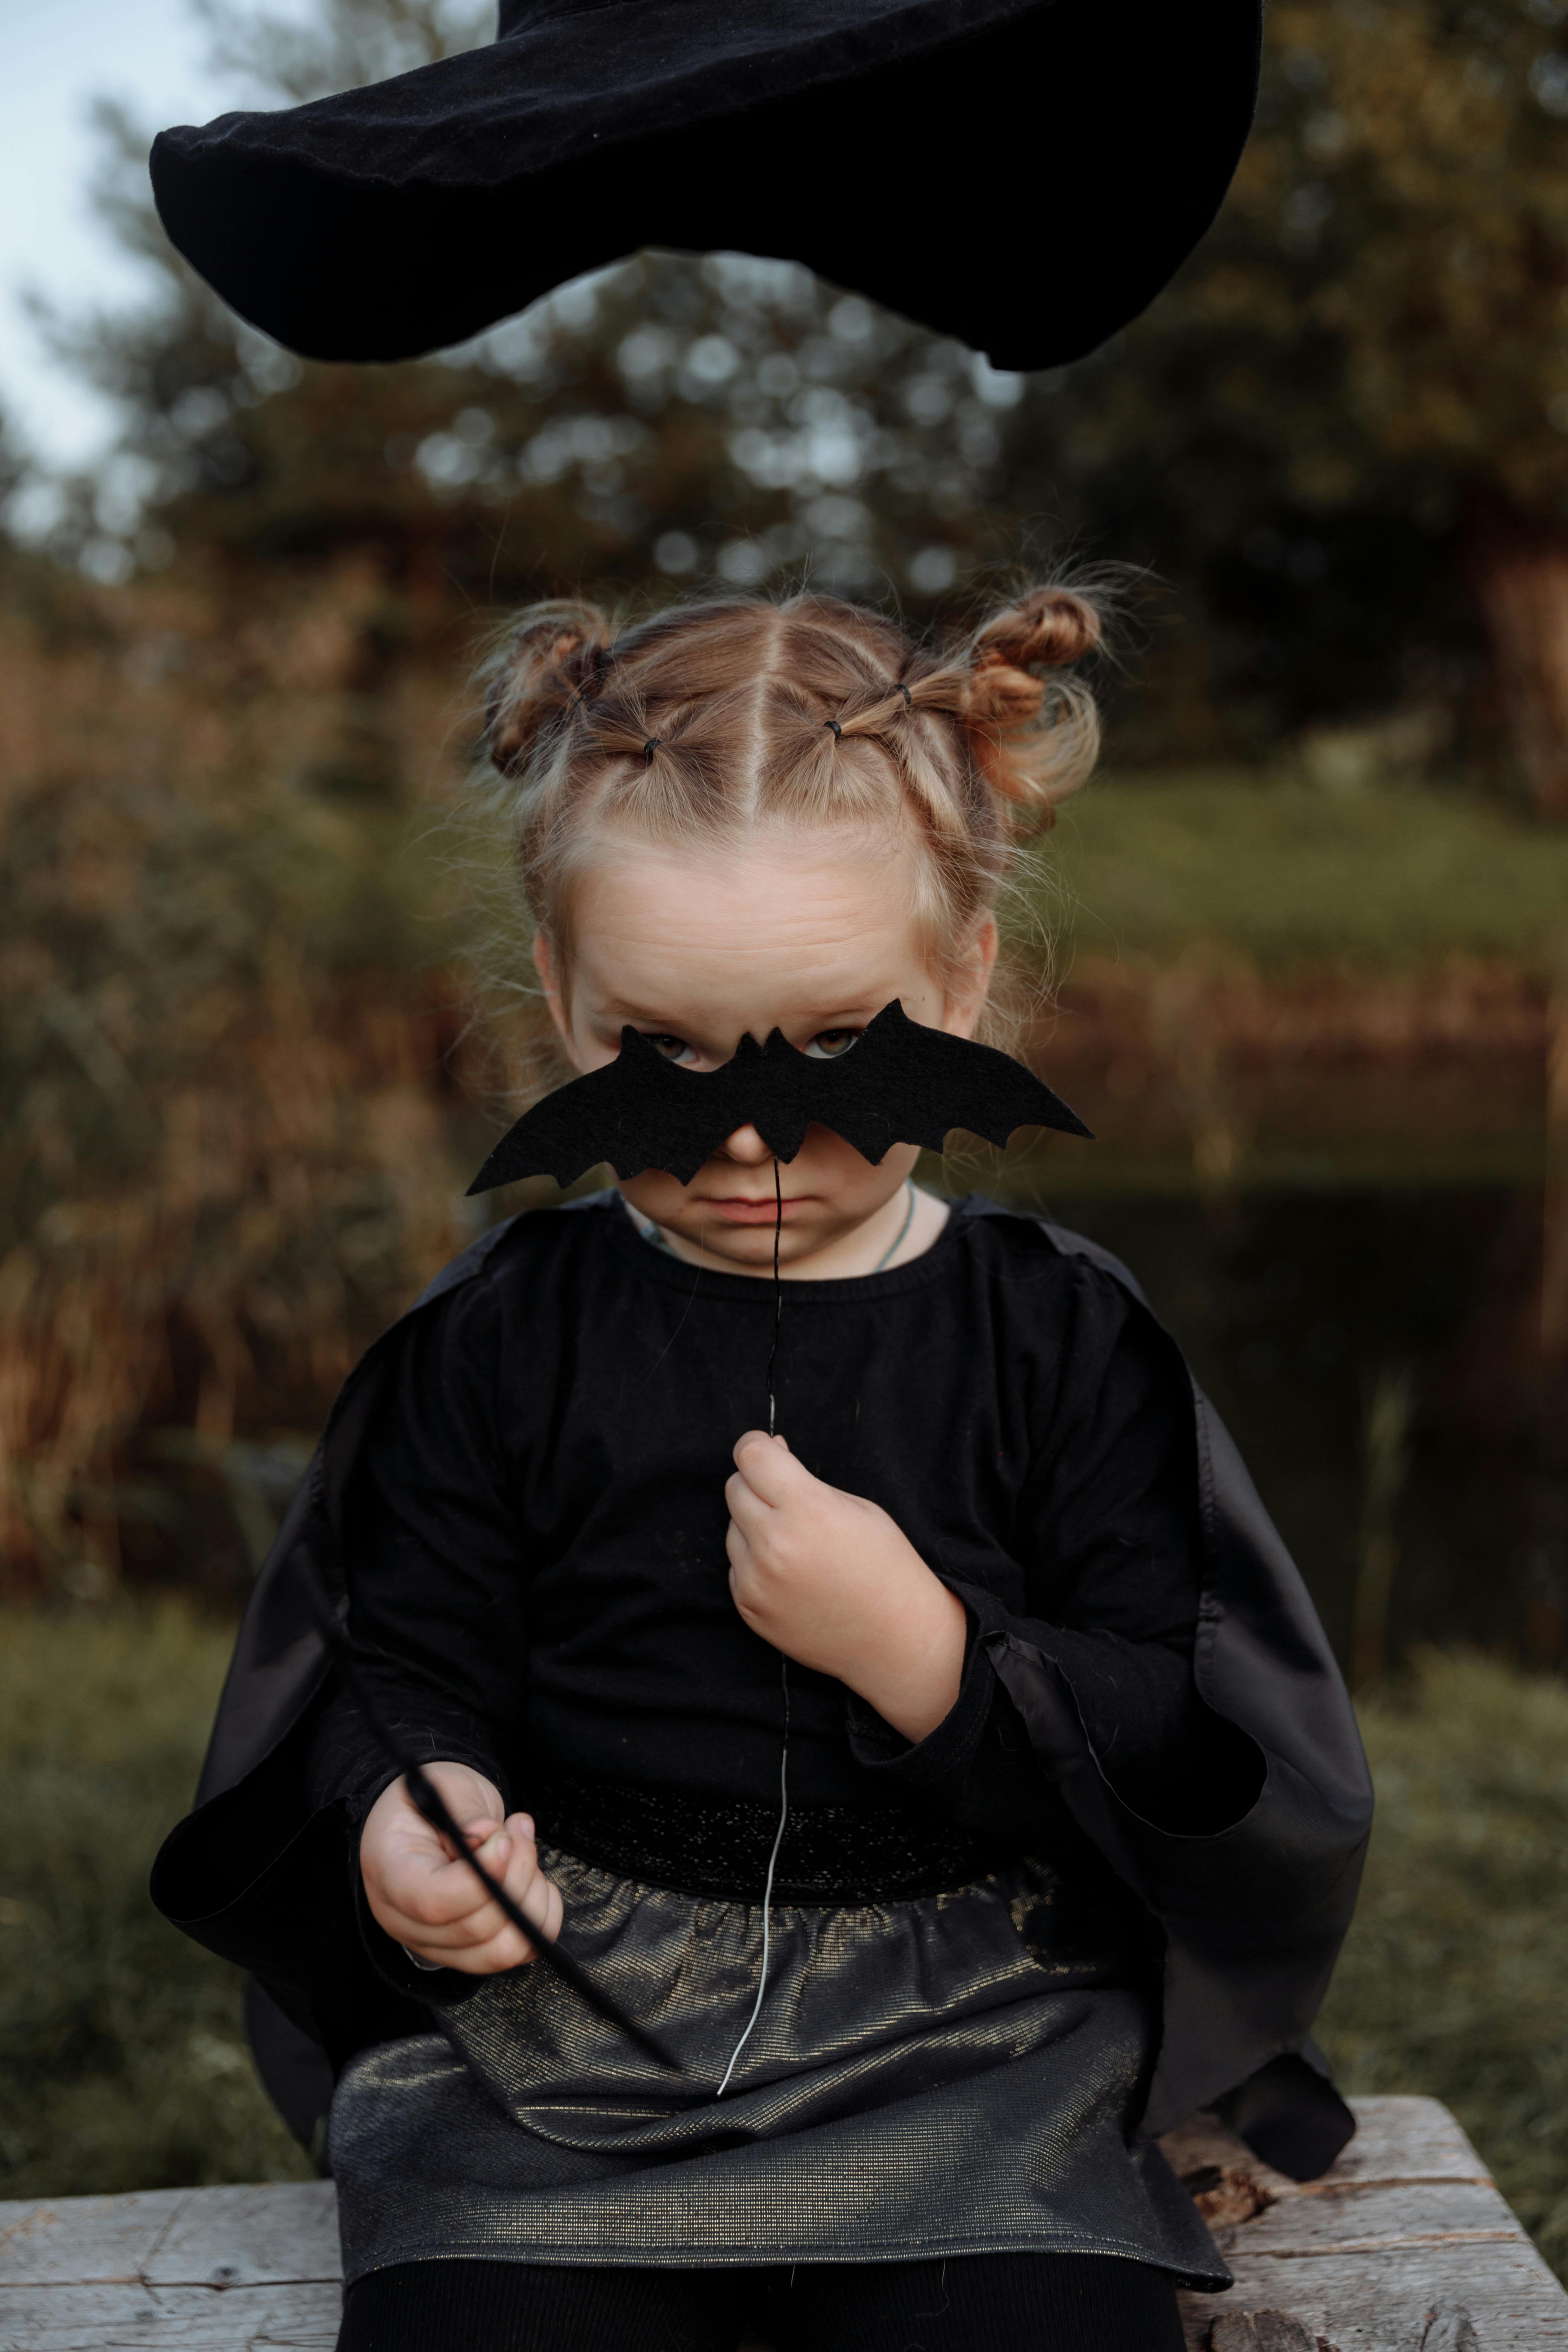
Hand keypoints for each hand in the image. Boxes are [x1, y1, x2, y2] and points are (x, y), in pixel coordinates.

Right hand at [359, 1761, 562, 1974]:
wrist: (432, 1816)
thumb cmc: (433, 1801)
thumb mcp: (443, 1787)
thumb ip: (463, 1813)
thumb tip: (485, 1839)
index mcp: (388, 1874)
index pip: (433, 1902)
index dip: (482, 1877)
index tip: (503, 1839)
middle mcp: (405, 1921)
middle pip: (474, 1929)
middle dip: (515, 1875)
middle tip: (518, 1830)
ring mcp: (436, 1945)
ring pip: (501, 1950)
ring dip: (531, 1897)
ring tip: (524, 1851)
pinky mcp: (469, 1951)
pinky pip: (519, 1953)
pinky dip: (541, 1916)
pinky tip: (533, 1879)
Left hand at [724, 1433, 966, 1742]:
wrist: (896, 1639)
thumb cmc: (886, 1566)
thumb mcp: (857, 1508)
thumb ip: (804, 1480)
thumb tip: (768, 1451)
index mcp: (807, 1509)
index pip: (750, 1456)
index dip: (756, 1445)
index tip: (767, 1450)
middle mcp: (774, 1544)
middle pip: (735, 1488)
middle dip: (757, 1484)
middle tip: (788, 1498)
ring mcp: (757, 1580)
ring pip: (732, 1528)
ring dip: (755, 1526)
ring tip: (798, 1545)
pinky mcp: (749, 1608)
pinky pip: (736, 1566)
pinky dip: (755, 1562)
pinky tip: (792, 1573)